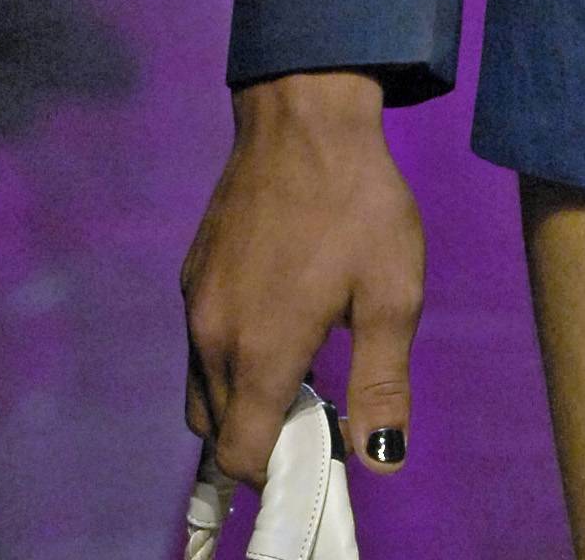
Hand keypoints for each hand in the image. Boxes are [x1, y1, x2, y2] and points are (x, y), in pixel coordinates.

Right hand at [182, 71, 423, 484]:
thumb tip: (380, 461)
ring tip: (298, 364)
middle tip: (314, 407)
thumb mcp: (392, 292)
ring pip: (201, 390)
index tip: (318, 448)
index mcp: (260, 352)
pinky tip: (274, 319)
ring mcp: (194, 306)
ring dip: (240, 400)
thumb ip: (383, 383)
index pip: (241, 456)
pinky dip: (226, 360)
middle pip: (216, 432)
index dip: (278, 470)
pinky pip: (198, 346)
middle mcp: (212, 338)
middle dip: (258, 438)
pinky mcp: (191, 277)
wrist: (304, 115)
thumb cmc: (358, 202)